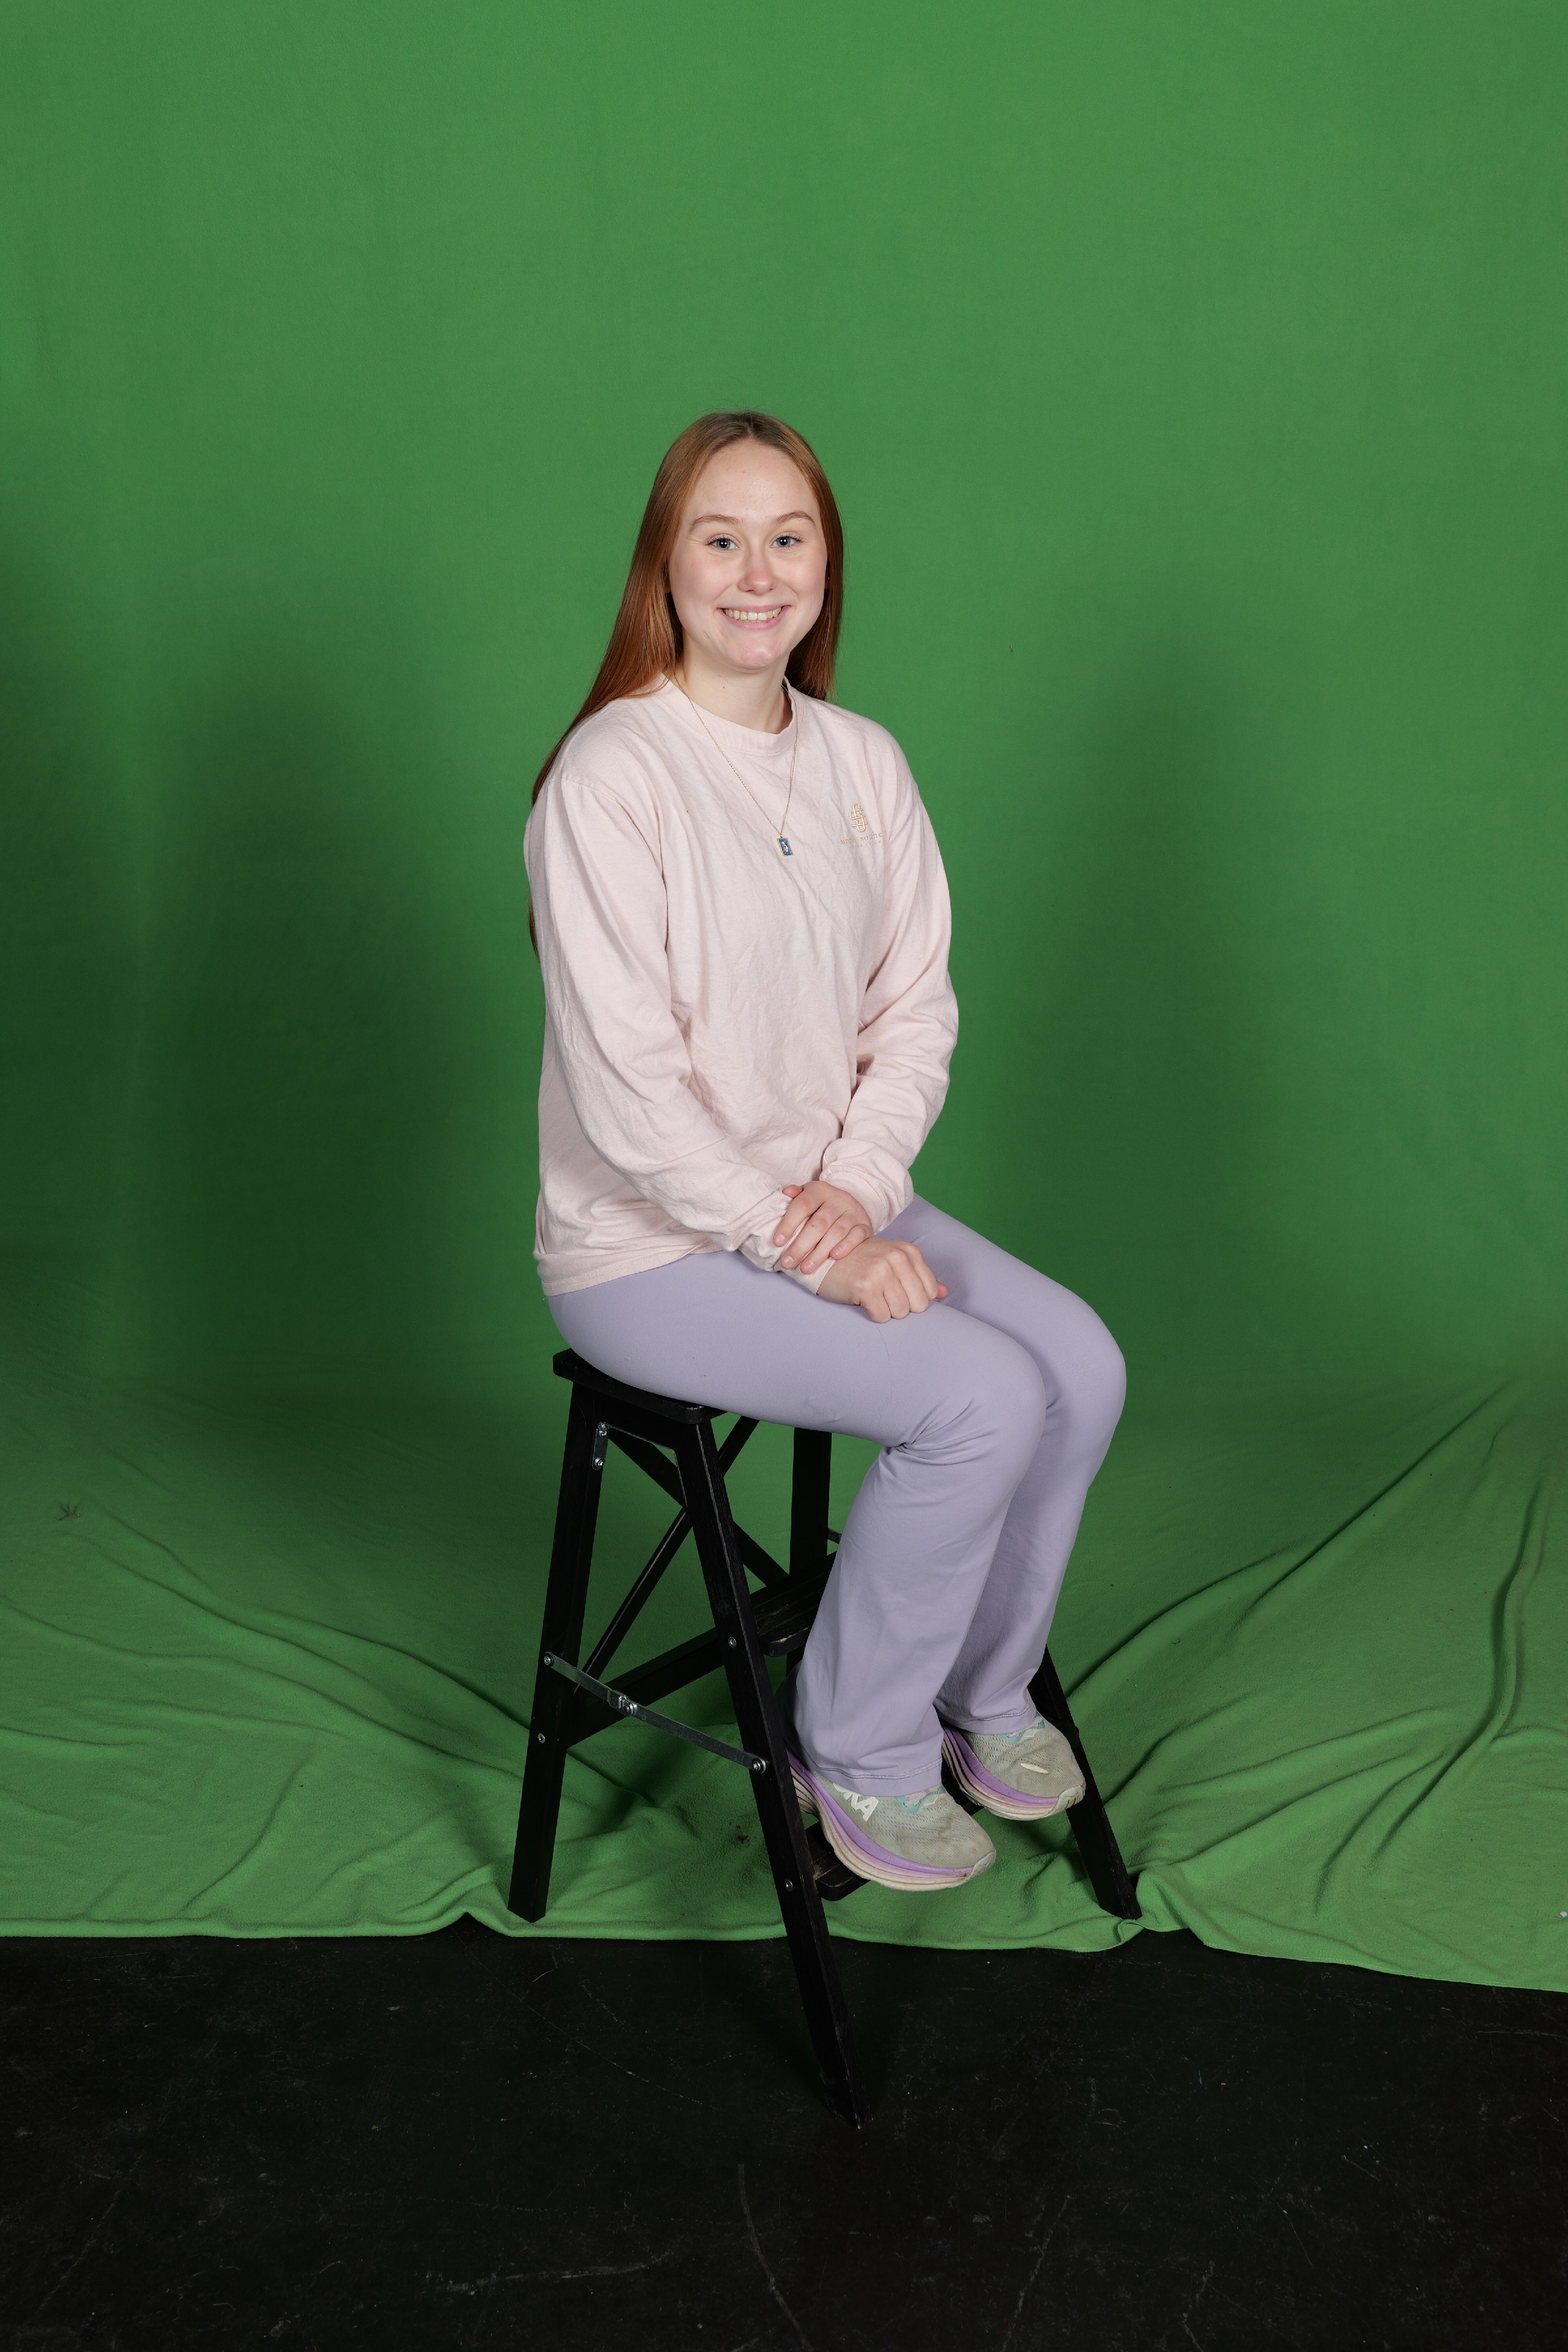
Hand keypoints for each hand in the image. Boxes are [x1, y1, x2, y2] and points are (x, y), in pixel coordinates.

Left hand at [774, 1181, 873, 1273]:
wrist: (851, 1207)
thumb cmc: (822, 1206)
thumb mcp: (809, 1196)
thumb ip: (796, 1196)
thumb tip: (786, 1193)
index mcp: (820, 1190)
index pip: (802, 1205)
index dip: (788, 1224)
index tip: (777, 1242)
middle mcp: (838, 1198)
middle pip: (818, 1224)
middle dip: (801, 1246)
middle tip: (787, 1262)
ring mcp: (853, 1211)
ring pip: (836, 1233)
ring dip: (819, 1253)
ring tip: (805, 1268)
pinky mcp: (865, 1225)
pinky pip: (857, 1236)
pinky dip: (845, 1247)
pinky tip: (834, 1257)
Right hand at [815, 1236, 947, 1321]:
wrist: (824, 1258)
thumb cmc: (860, 1262)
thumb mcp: (893, 1261)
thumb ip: (920, 1277)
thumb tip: (944, 1292)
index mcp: (908, 1251)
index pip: (929, 1292)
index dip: (913, 1298)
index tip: (895, 1290)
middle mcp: (897, 1258)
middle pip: (918, 1305)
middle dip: (901, 1307)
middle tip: (882, 1294)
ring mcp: (882, 1271)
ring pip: (900, 1313)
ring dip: (886, 1310)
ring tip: (872, 1295)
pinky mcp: (866, 1287)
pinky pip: (881, 1317)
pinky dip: (872, 1314)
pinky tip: (862, 1300)